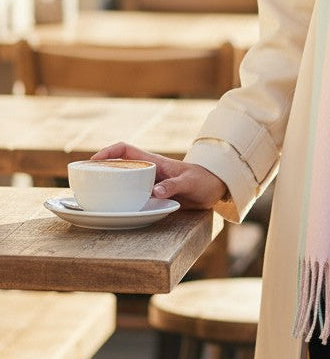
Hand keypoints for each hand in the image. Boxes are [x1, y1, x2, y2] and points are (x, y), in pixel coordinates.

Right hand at [91, 142, 226, 209]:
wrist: (215, 189)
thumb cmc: (204, 181)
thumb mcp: (190, 184)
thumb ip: (174, 186)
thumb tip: (155, 192)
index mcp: (154, 162)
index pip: (126, 149)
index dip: (108, 152)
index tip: (94, 161)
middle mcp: (148, 171)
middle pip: (118, 164)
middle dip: (100, 169)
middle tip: (84, 180)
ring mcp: (148, 183)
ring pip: (122, 180)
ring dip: (108, 184)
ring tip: (90, 195)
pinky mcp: (152, 196)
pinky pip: (131, 195)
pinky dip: (119, 199)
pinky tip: (112, 209)